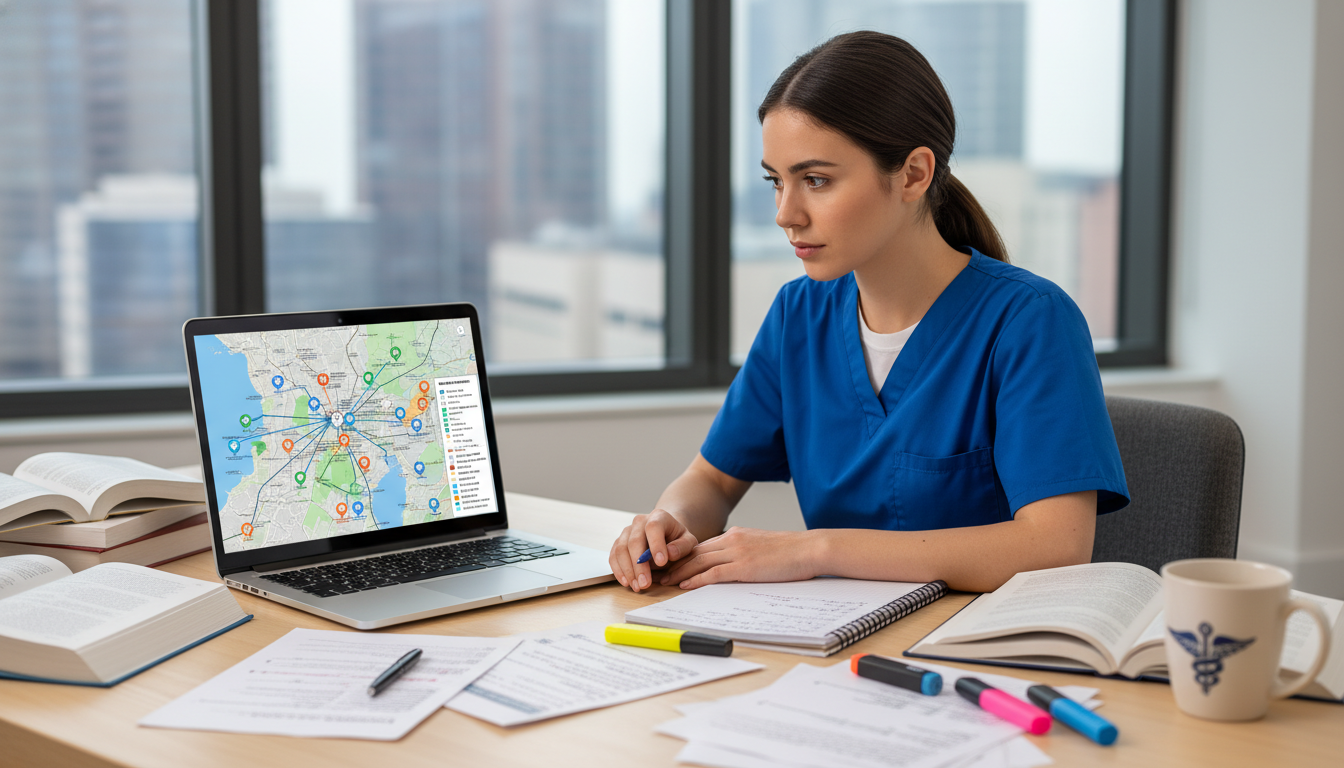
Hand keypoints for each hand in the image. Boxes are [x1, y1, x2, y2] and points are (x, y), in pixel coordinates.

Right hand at [609, 509, 698, 591]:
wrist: (666, 534)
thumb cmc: (677, 539)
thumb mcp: (688, 541)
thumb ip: (682, 546)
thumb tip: (670, 553)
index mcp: (659, 517)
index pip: (654, 527)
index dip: (656, 544)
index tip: (661, 562)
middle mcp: (640, 521)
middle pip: (634, 541)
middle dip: (639, 565)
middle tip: (646, 584)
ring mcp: (627, 531)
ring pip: (621, 549)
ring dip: (628, 570)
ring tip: (637, 586)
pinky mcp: (619, 543)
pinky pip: (614, 556)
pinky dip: (618, 570)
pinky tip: (627, 582)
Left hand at [660, 527, 819, 588]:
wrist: (810, 548)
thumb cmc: (791, 552)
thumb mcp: (762, 547)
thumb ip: (745, 552)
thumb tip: (734, 566)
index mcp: (737, 535)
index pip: (702, 546)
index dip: (683, 556)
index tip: (669, 563)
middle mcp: (733, 541)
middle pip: (695, 553)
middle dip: (674, 563)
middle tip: (658, 572)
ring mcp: (738, 553)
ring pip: (699, 562)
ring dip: (679, 572)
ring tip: (664, 581)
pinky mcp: (744, 567)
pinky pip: (714, 573)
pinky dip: (696, 579)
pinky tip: (685, 585)